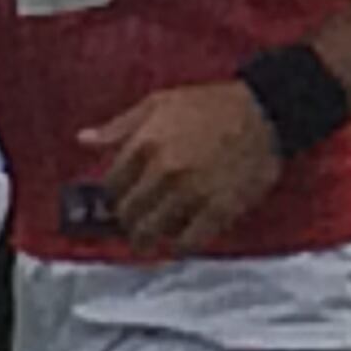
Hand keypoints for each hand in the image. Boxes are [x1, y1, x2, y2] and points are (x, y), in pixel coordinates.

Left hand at [78, 80, 285, 252]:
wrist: (267, 110)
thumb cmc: (213, 104)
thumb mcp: (160, 103)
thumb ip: (120, 126)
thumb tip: (83, 141)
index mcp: (146, 145)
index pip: (111, 185)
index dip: (113, 195)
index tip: (121, 198)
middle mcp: (165, 171)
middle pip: (128, 212)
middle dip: (128, 219)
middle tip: (136, 220)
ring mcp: (192, 193)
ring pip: (152, 231)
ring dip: (148, 237)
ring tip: (152, 237)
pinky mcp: (220, 209)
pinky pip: (189, 241)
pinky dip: (179, 247)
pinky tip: (179, 242)